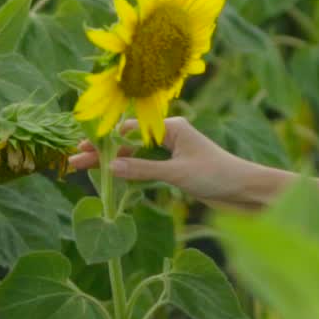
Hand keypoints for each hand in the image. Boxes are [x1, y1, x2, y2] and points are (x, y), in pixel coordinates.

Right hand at [68, 117, 256, 205]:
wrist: (245, 190)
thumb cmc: (218, 174)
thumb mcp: (177, 173)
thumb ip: (143, 171)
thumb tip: (109, 168)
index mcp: (172, 128)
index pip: (131, 130)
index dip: (105, 140)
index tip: (82, 149)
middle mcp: (171, 137)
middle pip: (129, 142)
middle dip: (103, 152)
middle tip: (72, 162)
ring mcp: (172, 153)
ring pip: (135, 156)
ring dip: (112, 163)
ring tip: (82, 171)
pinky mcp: (175, 169)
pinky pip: (145, 168)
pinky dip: (128, 172)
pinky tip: (110, 179)